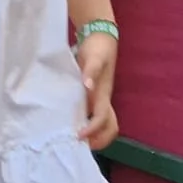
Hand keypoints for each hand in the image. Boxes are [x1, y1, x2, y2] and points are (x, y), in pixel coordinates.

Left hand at [76, 33, 119, 150]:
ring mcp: (100, 98)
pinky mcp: (94, 95)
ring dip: (94, 134)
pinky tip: (72, 123)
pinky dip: (87, 124)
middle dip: (99, 140)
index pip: (102, 119)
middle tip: (80, 145)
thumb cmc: (97, 48)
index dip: (92, 129)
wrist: (100, 37)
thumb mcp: (94, 58)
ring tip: (76, 139)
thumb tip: (87, 86)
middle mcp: (104, 99)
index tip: (79, 135)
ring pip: (104, 123)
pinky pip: (94, 115)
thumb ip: (91, 71)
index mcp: (104, 94)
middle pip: (110, 127)